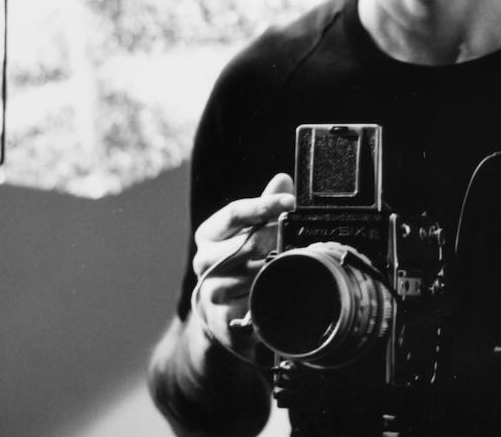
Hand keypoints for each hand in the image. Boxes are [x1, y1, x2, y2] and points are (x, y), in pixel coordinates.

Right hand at [192, 173, 294, 356]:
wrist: (222, 316)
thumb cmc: (240, 266)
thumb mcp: (249, 233)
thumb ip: (265, 208)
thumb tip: (282, 179)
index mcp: (209, 235)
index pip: (234, 212)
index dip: (264, 205)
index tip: (290, 201)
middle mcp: (204, 261)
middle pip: (246, 244)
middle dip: (276, 240)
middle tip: (296, 239)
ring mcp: (210, 291)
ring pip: (250, 276)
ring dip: (274, 272)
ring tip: (290, 268)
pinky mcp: (221, 320)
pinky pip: (252, 306)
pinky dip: (268, 299)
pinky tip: (277, 295)